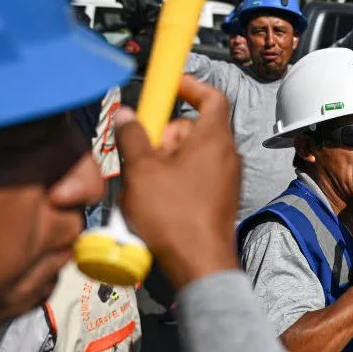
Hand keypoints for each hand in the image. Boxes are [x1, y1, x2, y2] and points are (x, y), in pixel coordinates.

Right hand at [115, 76, 241, 290]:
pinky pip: (194, 179)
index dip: (190, 86)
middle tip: (142, 156)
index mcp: (214, 139)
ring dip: (164, 163)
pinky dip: (173, 182)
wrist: (198, 265)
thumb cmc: (174, 216)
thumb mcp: (141, 171)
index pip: (211, 97)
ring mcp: (225, 180)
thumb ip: (131, 137)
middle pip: (192, 129)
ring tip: (145, 185)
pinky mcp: (219, 201)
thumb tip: (126, 114)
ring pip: (190, 156)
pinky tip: (155, 203)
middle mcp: (226, 156)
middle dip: (163, 137)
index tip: (170, 86)